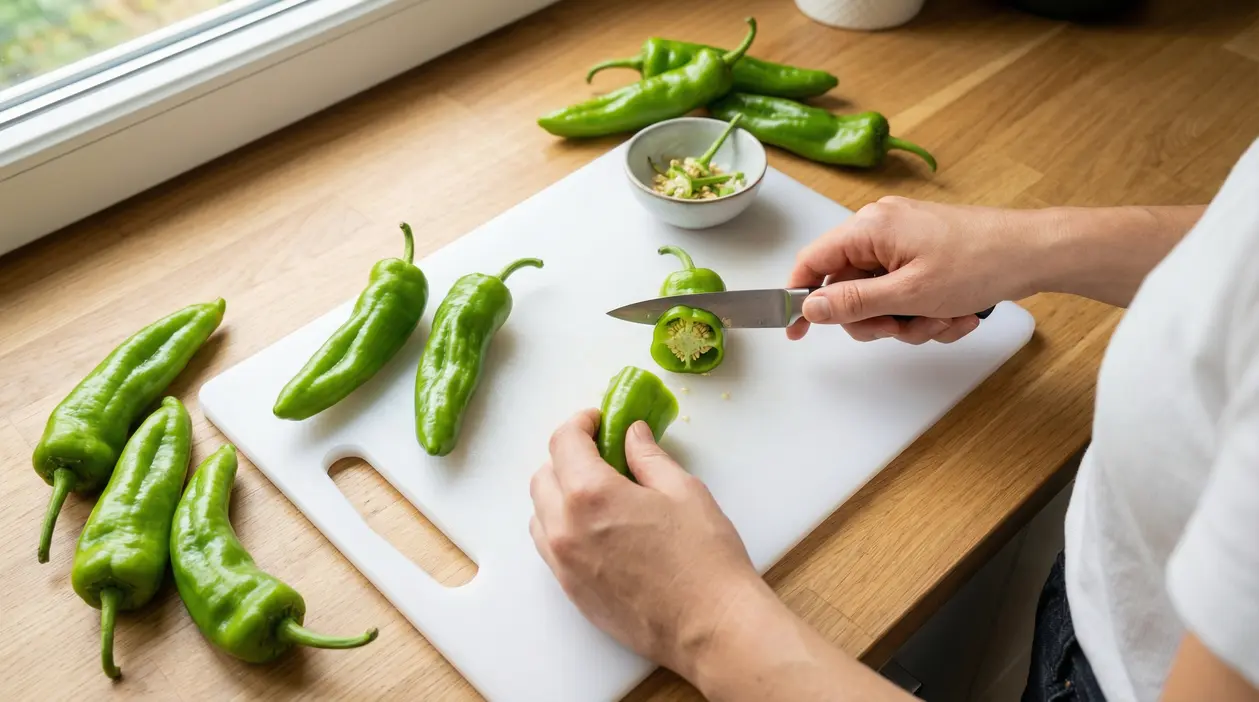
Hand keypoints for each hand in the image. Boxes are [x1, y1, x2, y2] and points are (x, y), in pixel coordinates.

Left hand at [529, 410, 761, 674]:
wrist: (710, 627)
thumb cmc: (704, 558)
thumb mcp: (683, 491)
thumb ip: (648, 458)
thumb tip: (631, 434)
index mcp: (591, 494)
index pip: (564, 442)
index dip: (580, 423)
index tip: (597, 421)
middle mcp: (565, 528)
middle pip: (544, 476)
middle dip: (567, 457)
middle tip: (600, 453)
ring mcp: (564, 564)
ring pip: (540, 514)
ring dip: (559, 494)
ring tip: (597, 492)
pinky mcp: (571, 592)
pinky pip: (550, 548)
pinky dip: (562, 527)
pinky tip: (596, 528)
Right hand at [787, 196, 1038, 343]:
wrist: (1035, 252)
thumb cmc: (979, 263)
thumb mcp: (908, 294)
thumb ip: (853, 303)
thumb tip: (810, 307)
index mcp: (869, 228)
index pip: (813, 262)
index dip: (800, 298)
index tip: (798, 330)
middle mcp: (881, 229)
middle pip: (848, 288)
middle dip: (876, 319)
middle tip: (902, 328)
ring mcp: (904, 241)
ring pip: (880, 297)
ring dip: (908, 321)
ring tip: (941, 320)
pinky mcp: (924, 253)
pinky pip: (906, 293)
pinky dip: (926, 312)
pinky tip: (955, 315)